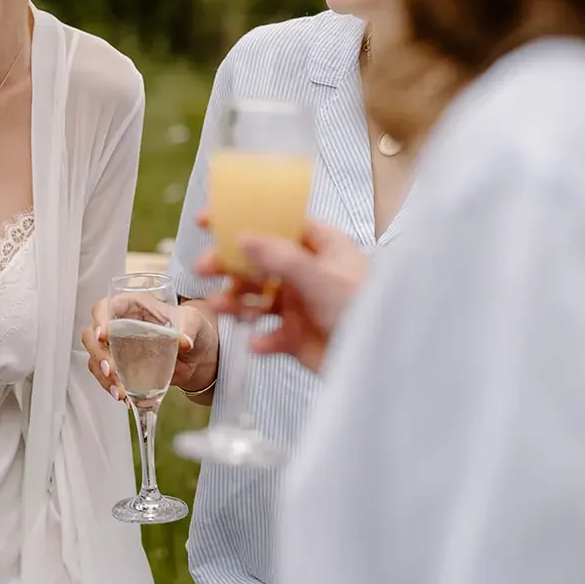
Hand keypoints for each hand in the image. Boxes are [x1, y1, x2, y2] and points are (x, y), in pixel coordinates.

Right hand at [82, 298, 214, 400]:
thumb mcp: (194, 323)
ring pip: (94, 357)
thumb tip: (184, 341)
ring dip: (102, 375)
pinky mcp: (120, 367)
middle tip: (111, 370)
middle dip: (97, 354)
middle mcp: (119, 324)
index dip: (100, 319)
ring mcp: (117, 347)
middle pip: (92, 334)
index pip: (106, 306)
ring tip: (120, 391)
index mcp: (133, 306)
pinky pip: (105, 375)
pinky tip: (124, 396)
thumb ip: (189, 328)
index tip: (103, 335)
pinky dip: (110, 386)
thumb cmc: (192, 329)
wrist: (198, 358)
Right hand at [199, 217, 368, 373]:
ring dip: (236, 302)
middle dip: (229, 265)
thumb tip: (243, 237)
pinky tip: (260, 343)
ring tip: (221, 308)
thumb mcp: (320, 278)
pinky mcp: (296, 337)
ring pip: (257, 298)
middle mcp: (307, 273)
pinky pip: (268, 335)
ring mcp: (300, 304)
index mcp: (320, 247)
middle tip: (204, 267)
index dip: (243, 220)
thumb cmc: (363, 310)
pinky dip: (260, 339)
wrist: (381, 363)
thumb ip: (280, 258)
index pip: (276, 224)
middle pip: (258, 261)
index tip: (209, 220)